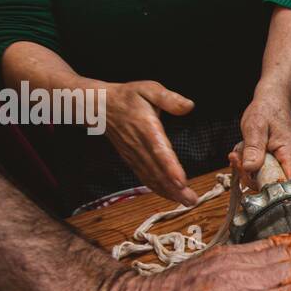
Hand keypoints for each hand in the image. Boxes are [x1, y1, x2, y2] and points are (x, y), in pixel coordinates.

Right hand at [100, 80, 197, 205]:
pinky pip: (145, 177)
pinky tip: (170, 196)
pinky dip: (157, 189)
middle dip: (174, 188)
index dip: (170, 167)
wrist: (99, 106)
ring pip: (151, 177)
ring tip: (186, 202)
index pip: (159, 150)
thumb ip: (168, 98)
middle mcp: (139, 145)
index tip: (181, 181)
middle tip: (192, 201)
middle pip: (157, 170)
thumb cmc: (128, 96)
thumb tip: (188, 105)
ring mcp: (134, 155)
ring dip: (168, 192)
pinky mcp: (131, 160)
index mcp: (146, 127)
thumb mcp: (148, 89)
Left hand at [240, 89, 290, 185]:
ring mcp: (285, 163)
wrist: (272, 103)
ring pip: (265, 179)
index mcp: (290, 154)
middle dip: (250, 174)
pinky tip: (244, 153)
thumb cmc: (267, 111)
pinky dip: (250, 165)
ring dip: (247, 169)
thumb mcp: (255, 127)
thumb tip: (250, 169)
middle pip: (272, 183)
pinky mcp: (278, 163)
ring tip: (239, 152)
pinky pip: (263, 172)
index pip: (285, 183)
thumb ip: (253, 148)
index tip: (247, 173)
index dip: (267, 186)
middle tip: (235, 158)